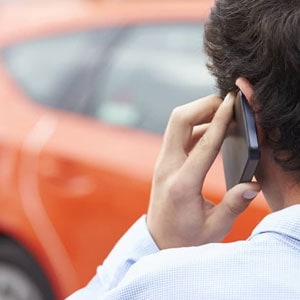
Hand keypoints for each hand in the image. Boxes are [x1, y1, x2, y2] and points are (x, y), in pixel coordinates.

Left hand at [147, 93, 260, 248]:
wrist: (158, 239)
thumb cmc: (185, 237)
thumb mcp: (214, 227)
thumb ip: (234, 204)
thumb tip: (253, 185)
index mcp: (183, 184)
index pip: (204, 143)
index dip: (221, 120)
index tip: (232, 102)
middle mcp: (168, 167)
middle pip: (180, 120)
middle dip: (203, 105)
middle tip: (227, 105)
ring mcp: (163, 162)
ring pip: (177, 123)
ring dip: (198, 112)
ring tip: (223, 115)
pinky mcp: (165, 161)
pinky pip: (178, 134)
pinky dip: (195, 125)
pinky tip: (212, 131)